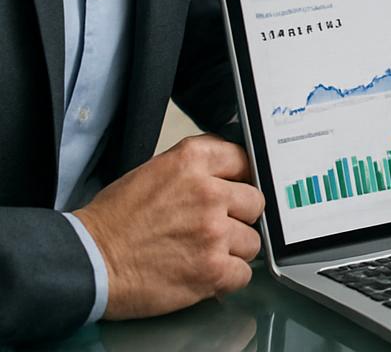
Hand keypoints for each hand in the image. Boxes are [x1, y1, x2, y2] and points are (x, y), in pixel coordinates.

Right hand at [73, 135, 263, 318]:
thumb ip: (196, 168)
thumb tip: (229, 171)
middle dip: (238, 216)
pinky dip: (227, 278)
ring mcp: (214, 232)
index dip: (240, 178)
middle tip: (214, 226)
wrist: (89, 261)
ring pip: (252, 240)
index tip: (235, 189)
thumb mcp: (154, 171)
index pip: (244, 159)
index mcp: (192, 162)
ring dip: (233, 249)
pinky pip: (243, 273)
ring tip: (203, 252)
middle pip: (254, 202)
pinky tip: (205, 272)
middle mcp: (208, 193)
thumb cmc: (114, 221)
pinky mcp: (213, 269)